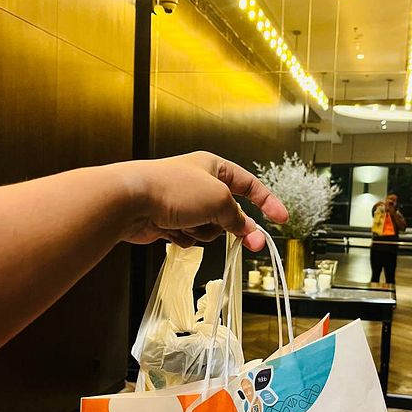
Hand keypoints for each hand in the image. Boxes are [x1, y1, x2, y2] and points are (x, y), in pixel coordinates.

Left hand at [119, 152, 287, 250]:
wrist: (130, 201)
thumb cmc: (173, 189)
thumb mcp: (218, 200)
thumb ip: (236, 217)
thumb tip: (245, 229)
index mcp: (214, 168)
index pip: (249, 185)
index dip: (267, 202)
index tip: (281, 219)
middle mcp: (200, 184)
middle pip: (230, 212)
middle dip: (235, 227)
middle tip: (251, 243)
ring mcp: (184, 204)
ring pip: (210, 228)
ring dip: (204, 232)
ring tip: (187, 224)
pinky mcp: (169, 222)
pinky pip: (190, 237)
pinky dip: (185, 238)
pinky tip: (172, 231)